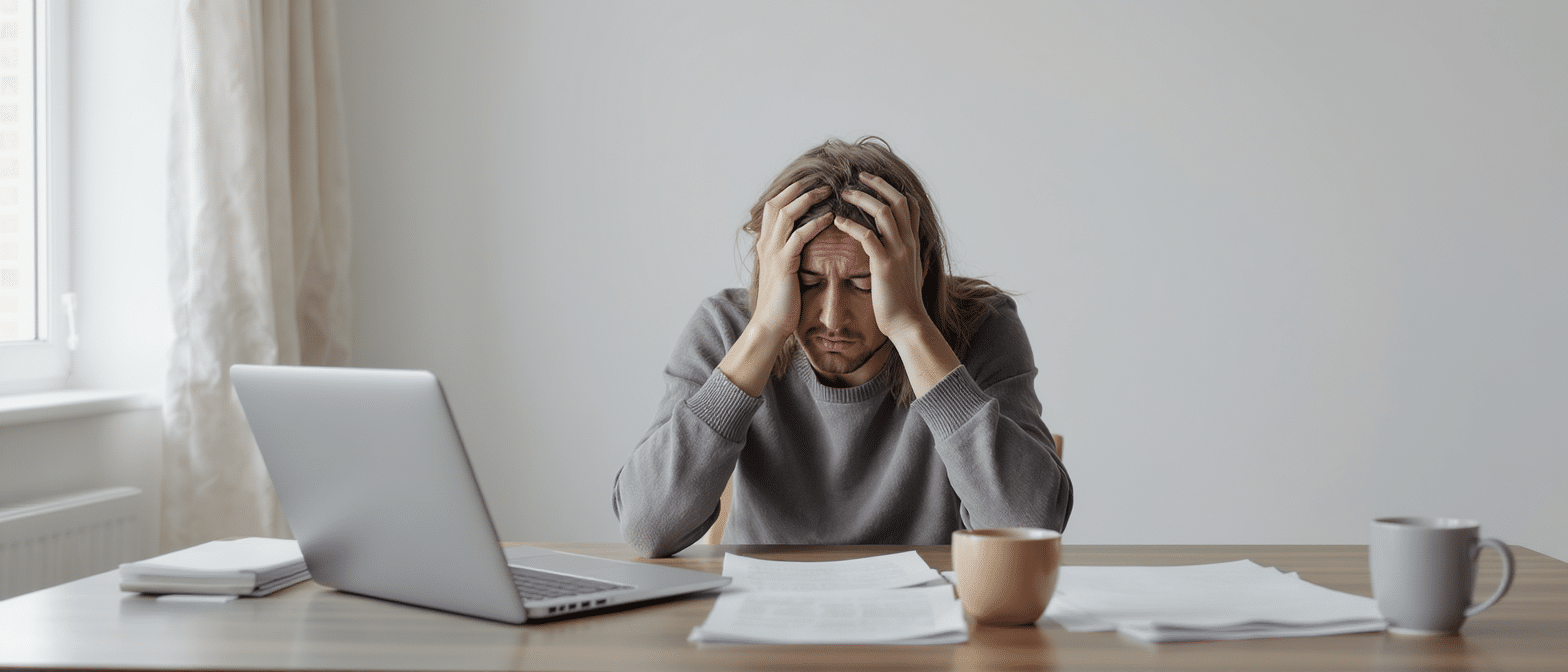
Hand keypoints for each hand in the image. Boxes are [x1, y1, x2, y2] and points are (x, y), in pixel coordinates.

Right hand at [749, 181, 833, 339]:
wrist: (770, 324)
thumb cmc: (781, 301)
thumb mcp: (783, 272)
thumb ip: (788, 254)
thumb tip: (801, 243)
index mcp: (766, 244)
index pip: (773, 207)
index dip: (789, 192)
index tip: (809, 182)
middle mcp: (766, 244)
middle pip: (777, 204)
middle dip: (798, 189)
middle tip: (821, 180)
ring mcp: (773, 253)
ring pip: (786, 215)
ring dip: (807, 200)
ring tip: (827, 192)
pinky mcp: (783, 264)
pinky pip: (799, 237)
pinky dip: (814, 224)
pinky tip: (829, 218)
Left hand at [835, 173, 931, 341]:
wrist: (907, 323)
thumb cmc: (903, 300)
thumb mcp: (908, 271)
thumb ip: (903, 254)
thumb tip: (896, 247)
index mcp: (914, 242)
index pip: (910, 205)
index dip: (893, 189)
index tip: (875, 181)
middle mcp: (909, 243)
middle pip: (898, 201)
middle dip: (878, 184)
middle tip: (859, 176)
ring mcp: (898, 253)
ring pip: (883, 213)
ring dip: (862, 199)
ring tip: (844, 194)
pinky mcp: (884, 266)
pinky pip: (867, 237)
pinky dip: (851, 225)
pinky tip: (837, 222)